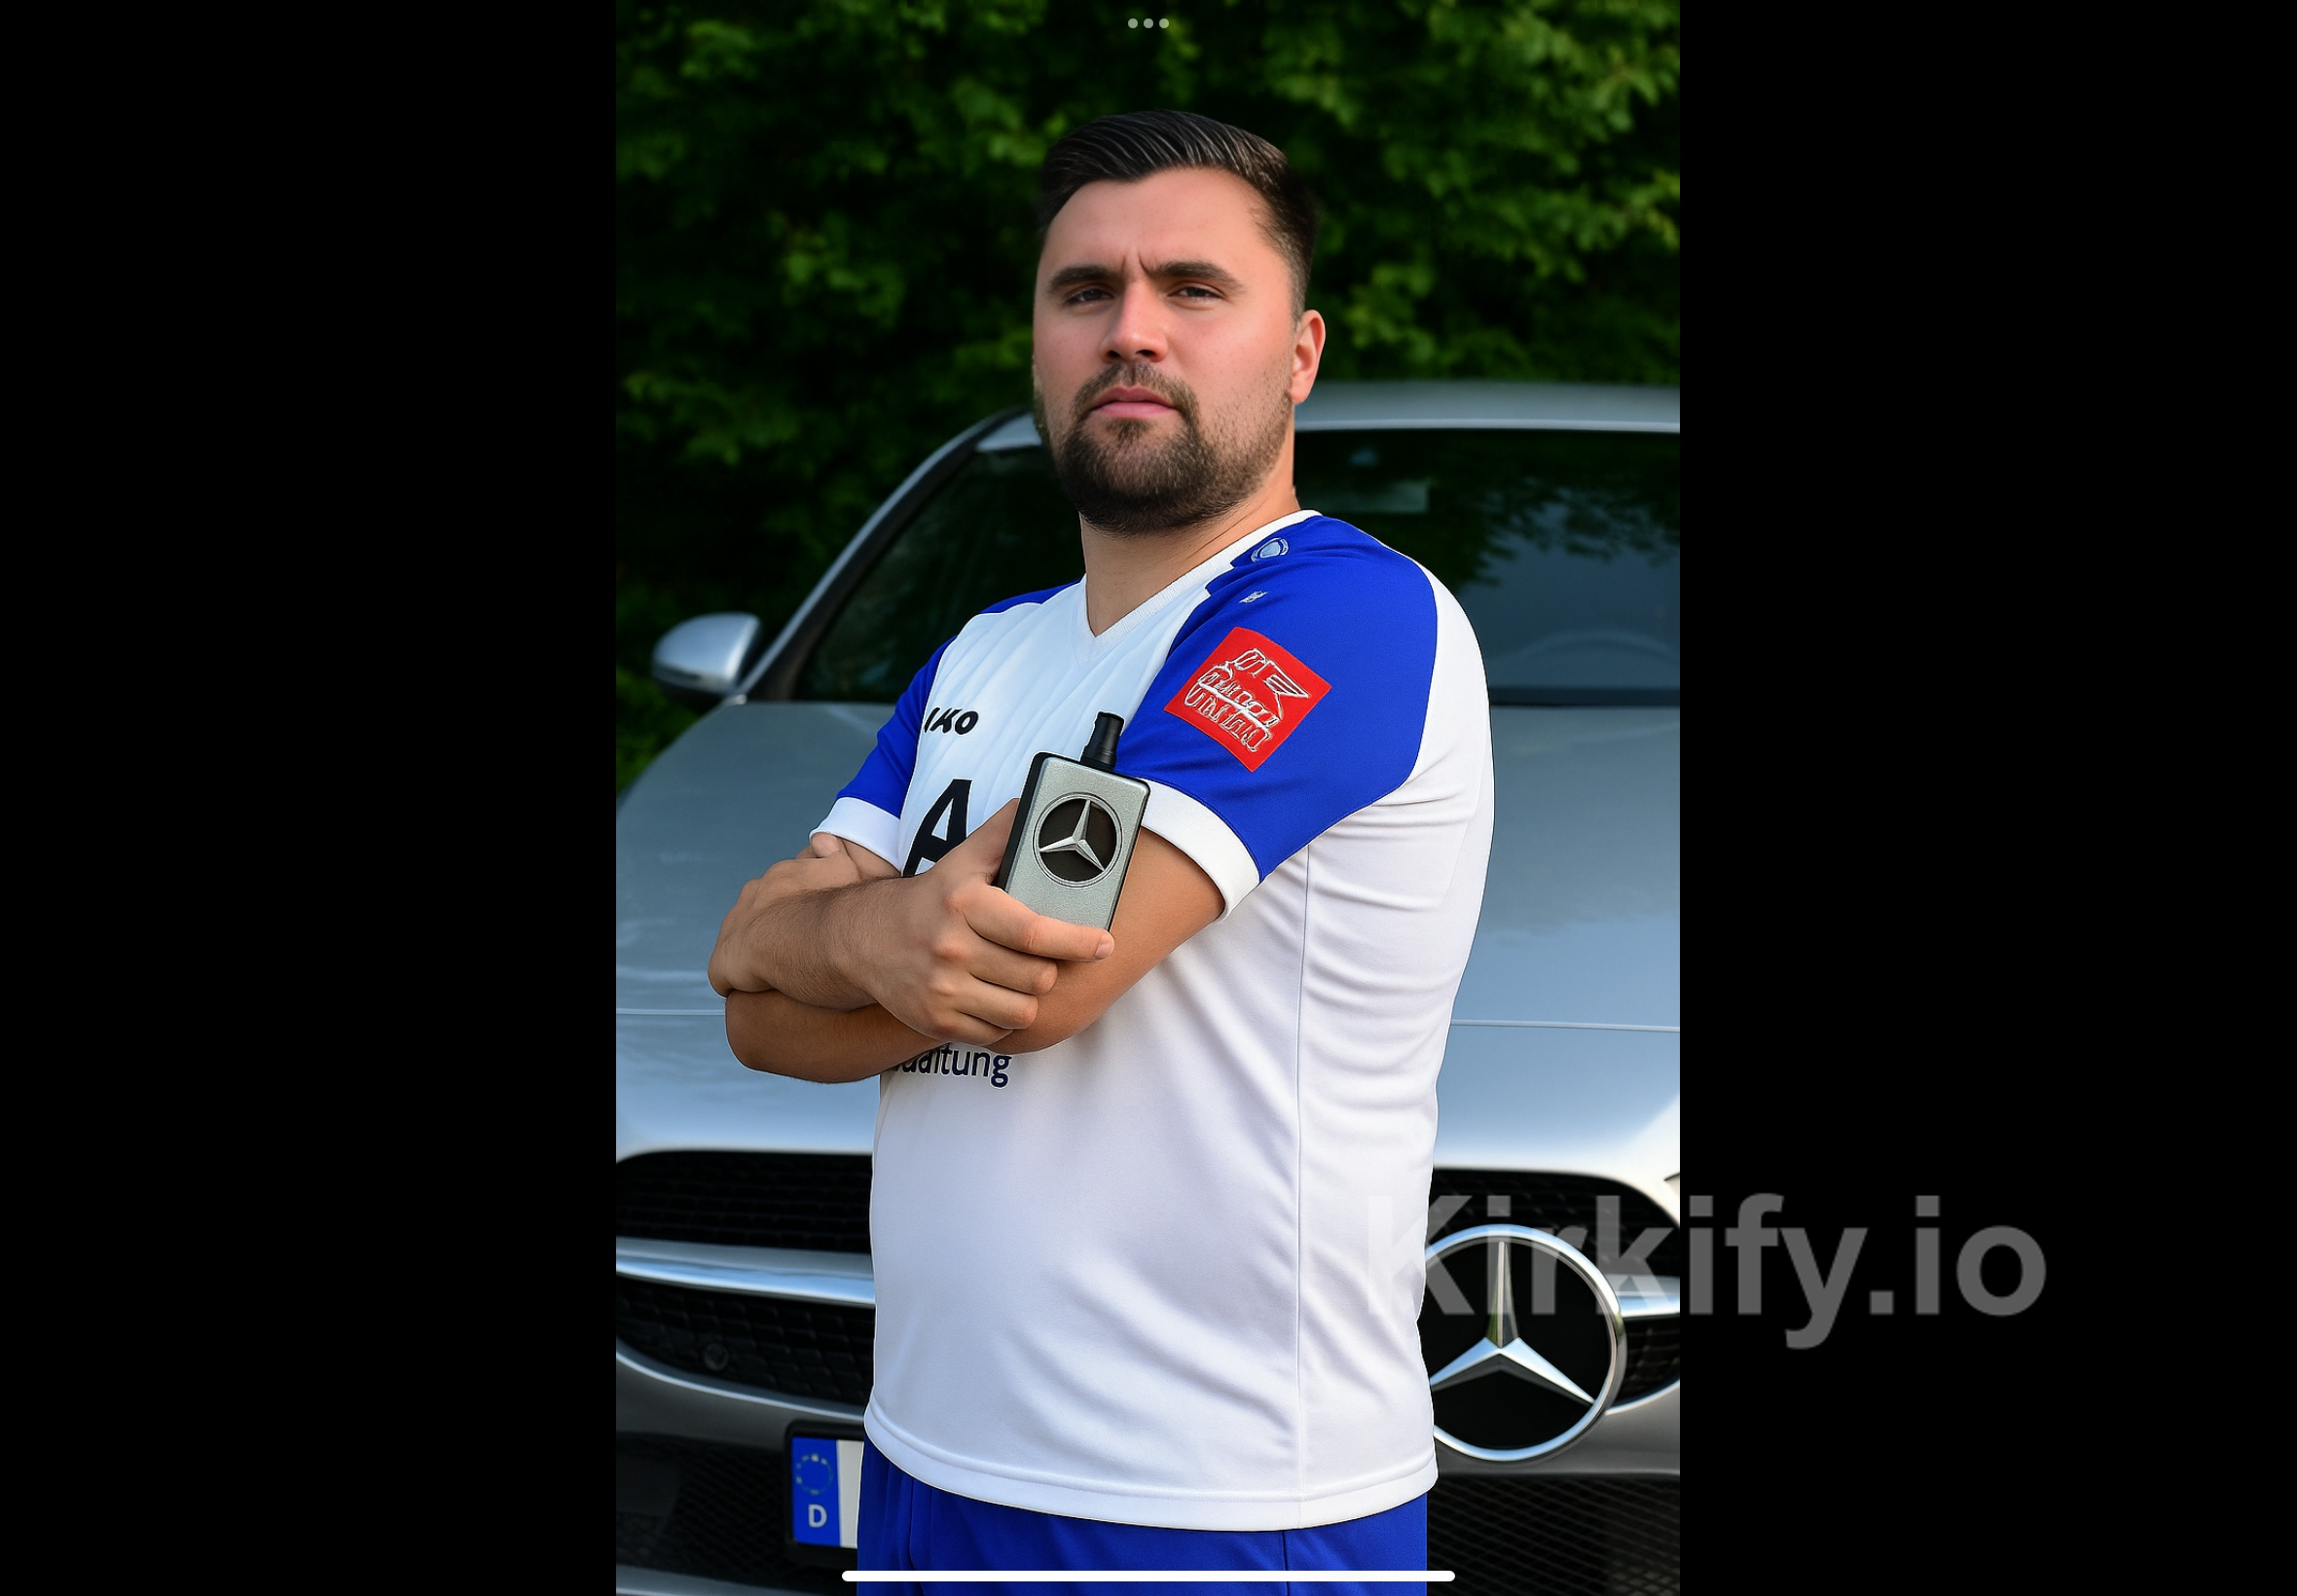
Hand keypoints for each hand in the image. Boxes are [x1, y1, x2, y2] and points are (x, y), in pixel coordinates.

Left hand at [707, 838, 867, 996]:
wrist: (844, 936)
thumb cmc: (854, 910)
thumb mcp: (850, 871)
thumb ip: (834, 855)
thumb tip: (819, 841)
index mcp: (782, 875)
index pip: (776, 893)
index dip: (790, 915)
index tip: (808, 930)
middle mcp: (754, 894)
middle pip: (752, 916)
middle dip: (768, 934)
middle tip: (797, 956)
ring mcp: (737, 925)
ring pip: (735, 942)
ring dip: (751, 959)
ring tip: (777, 978)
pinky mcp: (727, 959)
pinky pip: (723, 974)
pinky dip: (737, 984)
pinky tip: (757, 994)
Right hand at [836, 800, 1114, 1043]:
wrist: (861, 941)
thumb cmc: (928, 900)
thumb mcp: (961, 861)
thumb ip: (1001, 834)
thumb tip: (1034, 801)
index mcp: (965, 904)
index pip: (1035, 933)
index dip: (1077, 941)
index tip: (1104, 943)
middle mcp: (952, 949)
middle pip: (1036, 976)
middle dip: (1049, 969)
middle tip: (1043, 960)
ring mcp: (943, 990)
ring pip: (1021, 1010)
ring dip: (1028, 997)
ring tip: (1019, 980)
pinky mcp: (936, 1022)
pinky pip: (995, 1033)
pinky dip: (1002, 1020)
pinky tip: (993, 998)